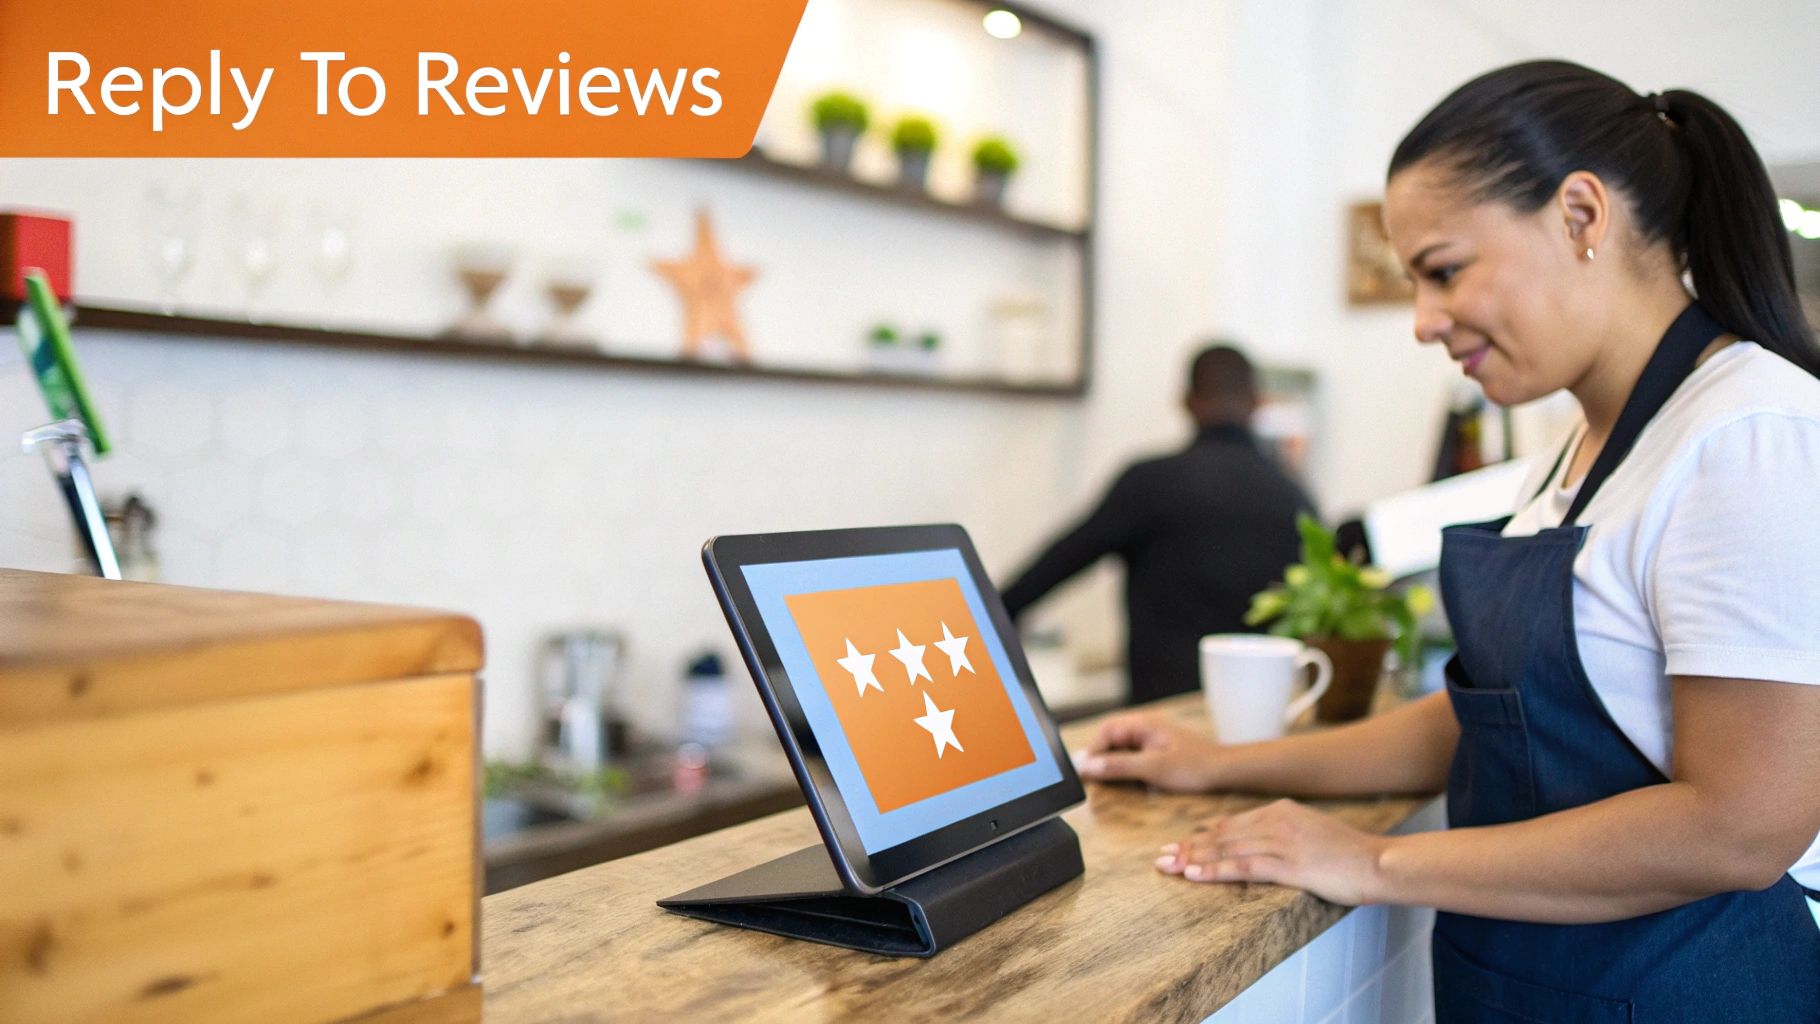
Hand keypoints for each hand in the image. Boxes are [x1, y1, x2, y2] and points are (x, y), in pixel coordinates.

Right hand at [1072, 711, 1224, 791]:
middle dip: (1101, 758)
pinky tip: (1129, 781)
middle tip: (1094, 780)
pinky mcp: (1158, 749)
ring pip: (1121, 747)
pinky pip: (1133, 755)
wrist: (1224, 771)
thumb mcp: (1151, 768)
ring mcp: (1152, 737)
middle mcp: (1145, 726)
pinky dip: (1126, 767)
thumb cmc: (1192, 766)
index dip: (1094, 751)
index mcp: (1143, 723)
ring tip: (1109, 782)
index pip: (1106, 731)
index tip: (1087, 772)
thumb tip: (1088, 767)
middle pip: (1111, 738)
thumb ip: (1118, 766)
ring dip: (1114, 764)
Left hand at [1155, 798, 1385, 905]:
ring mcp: (1282, 841)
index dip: (1201, 836)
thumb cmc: (1348, 854)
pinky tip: (1194, 875)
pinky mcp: (1289, 864)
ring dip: (1193, 859)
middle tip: (1161, 857)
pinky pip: (1243, 866)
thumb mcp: (1310, 833)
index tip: (1178, 845)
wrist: (1379, 862)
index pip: (1231, 823)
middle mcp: (1277, 820)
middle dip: (1188, 847)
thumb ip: (1280, 834)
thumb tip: (1251, 843)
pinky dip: (1215, 870)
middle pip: (1222, 834)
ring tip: (1167, 867)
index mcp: (1280, 810)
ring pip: (1226, 849)